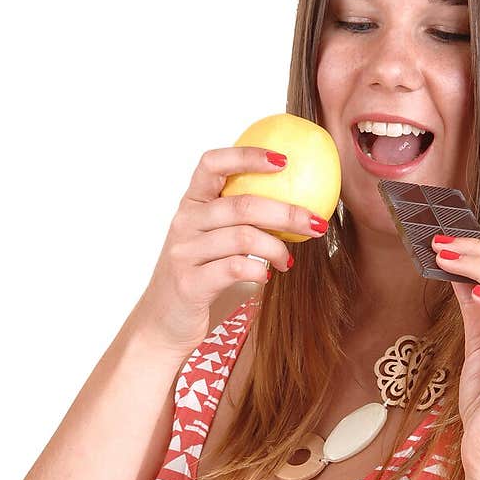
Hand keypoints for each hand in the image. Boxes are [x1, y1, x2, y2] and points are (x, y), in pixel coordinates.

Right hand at [134, 147, 326, 353]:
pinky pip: (235, 268)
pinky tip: (268, 275)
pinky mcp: (189, 283)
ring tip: (289, 261)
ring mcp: (184, 252)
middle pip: (242, 205)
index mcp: (192, 204)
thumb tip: (299, 207)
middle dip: (287, 212)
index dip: (247, 156)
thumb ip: (242, 223)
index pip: (212, 164)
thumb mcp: (215, 243)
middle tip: (316, 223)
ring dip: (277, 248)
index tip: (284, 161)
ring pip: (243, 237)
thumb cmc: (200, 279)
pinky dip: (260, 271)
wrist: (163, 324)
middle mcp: (184, 222)